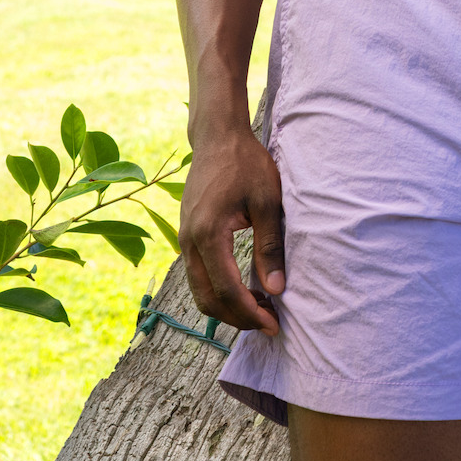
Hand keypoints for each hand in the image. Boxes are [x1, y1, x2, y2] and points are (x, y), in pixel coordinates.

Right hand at [179, 126, 284, 335]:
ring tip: (260, 308)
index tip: (273, 324)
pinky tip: (243, 288)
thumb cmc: (246, 163)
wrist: (218, 137)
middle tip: (269, 322)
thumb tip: (276, 289)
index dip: (250, 313)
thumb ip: (270, 246)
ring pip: (200, 291)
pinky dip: (218, 291)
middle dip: (238, 318)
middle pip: (208, 300)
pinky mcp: (187, 235)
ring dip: (227, 307)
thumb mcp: (266, 201)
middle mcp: (189, 242)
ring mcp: (184, 239)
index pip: (226, 290)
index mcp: (208, 234)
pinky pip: (198, 276)